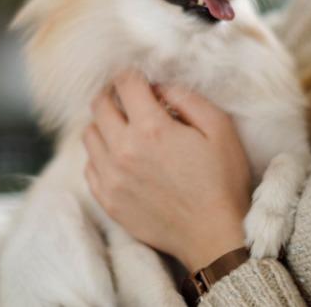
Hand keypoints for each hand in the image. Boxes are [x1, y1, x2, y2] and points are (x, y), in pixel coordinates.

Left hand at [82, 69, 252, 271]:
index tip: (137, 77)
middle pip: (99, 106)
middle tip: (124, 95)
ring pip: (89, 135)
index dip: (131, 74)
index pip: (125, 84)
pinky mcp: (108, 200)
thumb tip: (159, 87)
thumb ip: (187, 98)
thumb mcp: (219, 128)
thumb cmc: (222, 182)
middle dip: (111, 93)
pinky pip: (89, 167)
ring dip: (102, 123)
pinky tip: (118, 156)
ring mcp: (111, 178)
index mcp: (152, 129)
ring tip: (121, 126)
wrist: (214, 236)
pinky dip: (99, 155)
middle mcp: (123, 150)